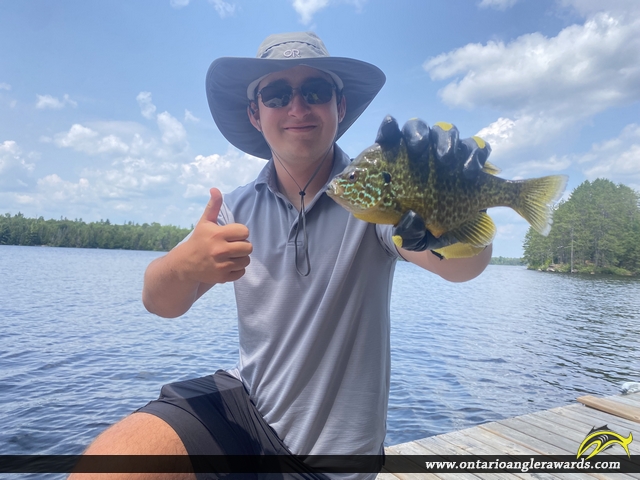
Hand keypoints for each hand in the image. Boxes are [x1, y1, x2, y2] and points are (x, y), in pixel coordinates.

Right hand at [181, 188, 251, 283]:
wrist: (185, 263)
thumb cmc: (199, 240)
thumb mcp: (205, 222)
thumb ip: (213, 206)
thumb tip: (215, 189)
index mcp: (218, 234)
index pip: (245, 231)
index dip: (240, 233)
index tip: (232, 235)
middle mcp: (220, 250)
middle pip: (249, 247)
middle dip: (243, 246)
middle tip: (233, 246)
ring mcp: (221, 265)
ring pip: (246, 260)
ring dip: (241, 258)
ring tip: (230, 255)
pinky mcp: (221, 277)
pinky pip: (241, 273)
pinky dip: (237, 270)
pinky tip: (227, 265)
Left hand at [390, 118, 491, 253]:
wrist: (458, 234)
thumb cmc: (428, 228)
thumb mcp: (417, 237)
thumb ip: (410, 234)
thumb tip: (408, 223)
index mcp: (400, 165)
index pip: (391, 139)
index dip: (389, 130)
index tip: (390, 127)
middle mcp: (423, 152)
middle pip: (418, 128)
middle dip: (418, 134)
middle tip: (419, 148)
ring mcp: (448, 153)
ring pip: (446, 131)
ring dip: (446, 141)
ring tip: (446, 160)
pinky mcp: (472, 160)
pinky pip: (476, 147)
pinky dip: (475, 155)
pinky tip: (471, 171)